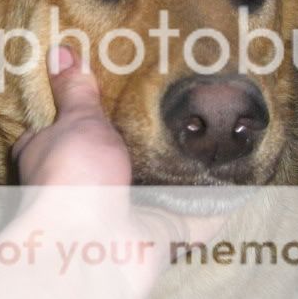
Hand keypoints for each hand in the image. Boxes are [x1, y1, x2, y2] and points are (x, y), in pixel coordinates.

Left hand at [10, 48, 224, 286]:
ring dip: (182, 171)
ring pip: (161, 188)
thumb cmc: (73, 180)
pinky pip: (201, 216)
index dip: (80, 114)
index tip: (109, 88)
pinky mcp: (166, 234)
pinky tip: (240, 178)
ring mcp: (130, 215)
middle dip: (143, 141)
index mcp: (57, 160)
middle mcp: (91, 191)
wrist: (94, 248)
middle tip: (173, 103)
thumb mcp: (75, 122)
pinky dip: (220, 203)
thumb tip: (59, 50)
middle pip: (120, 160)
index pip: (63, 132)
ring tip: (210, 130)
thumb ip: (76, 90)